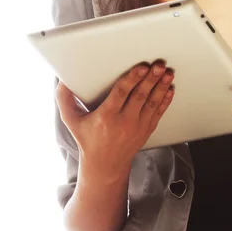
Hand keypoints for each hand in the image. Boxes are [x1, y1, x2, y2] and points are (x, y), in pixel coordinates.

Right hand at [55, 60, 174, 181]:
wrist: (105, 165)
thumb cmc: (88, 140)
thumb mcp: (72, 121)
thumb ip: (65, 100)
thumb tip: (62, 82)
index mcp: (106, 116)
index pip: (122, 93)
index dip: (133, 79)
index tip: (142, 67)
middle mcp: (124, 121)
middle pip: (140, 96)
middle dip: (151, 79)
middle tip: (159, 65)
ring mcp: (137, 126)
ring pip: (152, 103)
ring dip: (161, 86)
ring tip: (168, 73)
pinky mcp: (147, 130)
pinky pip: (158, 113)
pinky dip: (165, 100)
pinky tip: (169, 88)